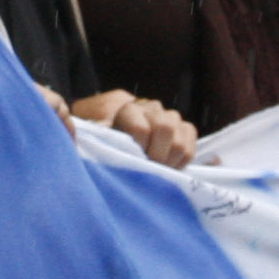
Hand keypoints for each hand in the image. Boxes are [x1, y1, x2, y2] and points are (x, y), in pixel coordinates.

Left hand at [71, 91, 198, 168]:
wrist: (129, 143)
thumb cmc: (112, 146)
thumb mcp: (102, 143)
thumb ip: (99, 143)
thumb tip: (87, 147)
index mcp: (129, 111)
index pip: (141, 128)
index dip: (139, 148)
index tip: (132, 160)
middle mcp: (152, 109)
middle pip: (165, 128)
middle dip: (157, 155)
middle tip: (148, 168)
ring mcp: (172, 117)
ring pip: (179, 141)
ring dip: (169, 162)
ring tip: (156, 169)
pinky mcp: (186, 129)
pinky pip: (190, 148)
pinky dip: (180, 163)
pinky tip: (168, 166)